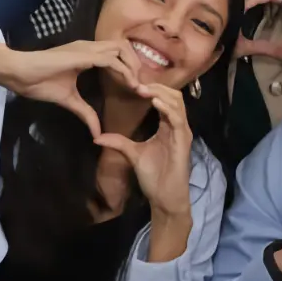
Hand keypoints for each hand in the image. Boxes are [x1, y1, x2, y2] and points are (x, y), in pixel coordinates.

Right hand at [0, 40, 147, 138]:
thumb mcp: (68, 100)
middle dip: (137, 66)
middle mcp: (90, 48)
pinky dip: (123, 71)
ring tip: (137, 86)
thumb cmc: (38, 82)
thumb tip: (96, 133)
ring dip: (133, 67)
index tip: (137, 89)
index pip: (117, 55)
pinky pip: (111, 59)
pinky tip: (128, 84)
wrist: (18, 73)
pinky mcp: (83, 55)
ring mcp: (87, 48)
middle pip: (124, 48)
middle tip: (142, 87)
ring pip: (122, 50)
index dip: (130, 70)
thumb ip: (85, 113)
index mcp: (87, 55)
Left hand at [94, 84, 193, 218]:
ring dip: (161, 94)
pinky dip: (167, 109)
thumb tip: (97, 137)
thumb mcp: (133, 154)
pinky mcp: (183, 141)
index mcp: (168, 127)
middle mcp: (177, 126)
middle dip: (157, 87)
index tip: (134, 84)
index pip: (164, 100)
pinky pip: (178, 119)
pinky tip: (155, 103)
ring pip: (177, 104)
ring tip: (144, 89)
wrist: (164, 197)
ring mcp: (182, 132)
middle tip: (138, 83)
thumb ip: (119, 142)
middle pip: (173, 96)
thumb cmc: (153, 177)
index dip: (152, 90)